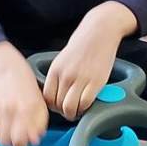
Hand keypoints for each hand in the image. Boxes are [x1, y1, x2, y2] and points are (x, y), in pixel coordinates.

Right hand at [0, 44, 47, 145]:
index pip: (18, 140)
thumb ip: (38, 127)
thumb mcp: (40, 108)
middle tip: (12, 136)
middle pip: (3, 141)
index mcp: (25, 109)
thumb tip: (33, 141)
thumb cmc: (28, 93)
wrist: (12, 71)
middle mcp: (7, 107)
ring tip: (4, 127)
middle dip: (9, 142)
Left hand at [43, 2, 136, 119]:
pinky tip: (87, 105)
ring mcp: (80, 79)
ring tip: (77, 110)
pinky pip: (85, 103)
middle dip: (63, 111)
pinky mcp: (95, 82)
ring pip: (69, 107)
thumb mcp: (62, 59)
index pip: (47, 98)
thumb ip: (58, 76)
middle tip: (69, 110)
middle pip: (57, 105)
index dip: (52, 106)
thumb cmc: (82, 45)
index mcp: (55, 70)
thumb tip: (55, 95)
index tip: (59, 107)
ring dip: (73, 113)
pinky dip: (85, 109)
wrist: (99, 32)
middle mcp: (65, 75)